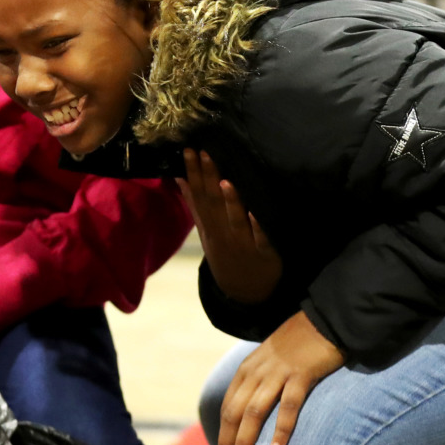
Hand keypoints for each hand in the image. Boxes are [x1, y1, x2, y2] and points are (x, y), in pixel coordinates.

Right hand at [178, 149, 281, 302]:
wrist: (245, 293)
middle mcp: (222, 234)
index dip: (192, 173)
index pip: (198, 196)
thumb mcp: (206, 232)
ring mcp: (242, 244)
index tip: (188, 150)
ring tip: (225, 181)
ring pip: (234, 221)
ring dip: (230, 202)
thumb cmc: (226, 255)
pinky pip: (261, 240)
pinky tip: (256, 213)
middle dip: (207, 178)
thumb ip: (195, 206)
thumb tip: (180, 178)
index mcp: (209, 227)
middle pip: (213, 205)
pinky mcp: (264, 254)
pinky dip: (258, 228)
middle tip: (203, 153)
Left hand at [216, 311, 344, 444]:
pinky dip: (281, 429)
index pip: (227, 407)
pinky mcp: (300, 375)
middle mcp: (255, 372)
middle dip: (227, 443)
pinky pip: (288, 406)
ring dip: (245, 441)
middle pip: (234, 413)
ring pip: (253, 412)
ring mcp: (277, 373)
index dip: (223, 433)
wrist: (323, 320)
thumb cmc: (298, 344)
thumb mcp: (270, 362)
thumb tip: (253, 411)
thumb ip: (260, 383)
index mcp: (246, 371)